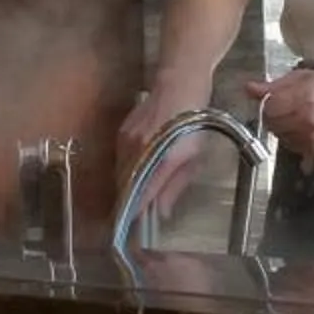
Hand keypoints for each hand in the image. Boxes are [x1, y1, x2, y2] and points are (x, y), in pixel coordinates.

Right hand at [118, 80, 208, 217]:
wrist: (178, 84)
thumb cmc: (194, 122)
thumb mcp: (194, 156)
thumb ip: (175, 186)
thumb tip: (161, 212)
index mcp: (163, 158)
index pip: (143, 193)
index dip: (137, 212)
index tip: (133, 229)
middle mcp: (141, 150)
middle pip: (128, 186)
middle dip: (128, 203)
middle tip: (131, 219)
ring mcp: (128, 140)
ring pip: (120, 174)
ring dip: (125, 189)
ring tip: (130, 202)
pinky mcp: (121, 133)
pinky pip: (118, 160)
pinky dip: (123, 172)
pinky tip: (130, 178)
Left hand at [249, 70, 313, 159]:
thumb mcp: (306, 77)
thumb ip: (277, 84)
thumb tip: (250, 88)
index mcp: (305, 96)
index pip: (268, 106)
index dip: (266, 102)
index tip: (272, 98)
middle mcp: (307, 119)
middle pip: (271, 122)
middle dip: (272, 114)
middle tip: (283, 107)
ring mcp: (311, 137)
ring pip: (278, 135)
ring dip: (280, 127)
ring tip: (294, 116)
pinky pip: (290, 146)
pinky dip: (290, 137)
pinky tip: (301, 127)